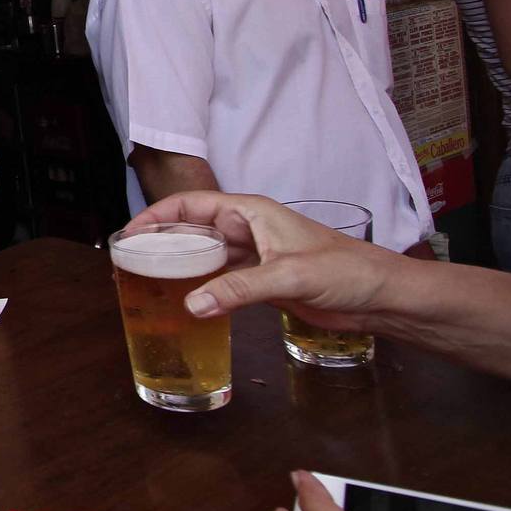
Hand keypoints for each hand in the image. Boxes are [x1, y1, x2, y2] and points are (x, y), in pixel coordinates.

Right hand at [128, 192, 403, 333]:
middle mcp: (248, 230)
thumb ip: (239, 289)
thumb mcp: (289, 275)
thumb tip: (192, 305)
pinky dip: (200, 289)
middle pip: (193, 230)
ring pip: (204, 257)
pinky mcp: (261, 282)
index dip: (158, 215)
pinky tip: (183, 302)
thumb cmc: (346, 270)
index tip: (130, 233)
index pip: (192, 205)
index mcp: (251, 213)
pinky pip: (220, 281)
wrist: (380, 297)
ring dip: (179, 268)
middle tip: (130, 263)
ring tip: (147, 283)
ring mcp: (253, 257)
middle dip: (161, 243)